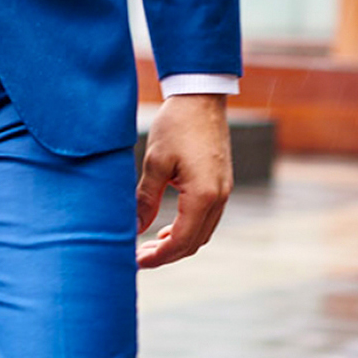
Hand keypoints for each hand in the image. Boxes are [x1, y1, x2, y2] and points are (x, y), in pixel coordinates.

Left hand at [135, 94, 232, 268]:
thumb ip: (145, 199)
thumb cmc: (176, 125)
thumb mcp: (155, 162)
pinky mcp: (221, 182)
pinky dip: (189, 227)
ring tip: (151, 244)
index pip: (182, 240)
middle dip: (168, 254)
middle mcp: (219, 197)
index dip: (160, 256)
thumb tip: (133, 228)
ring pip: (203, 231)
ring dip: (179, 242)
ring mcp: (223, 190)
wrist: (200, 96)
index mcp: (203, 195)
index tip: (137, 260)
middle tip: (140, 256)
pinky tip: (169, 225)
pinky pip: (207, 217)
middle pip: (194, 242)